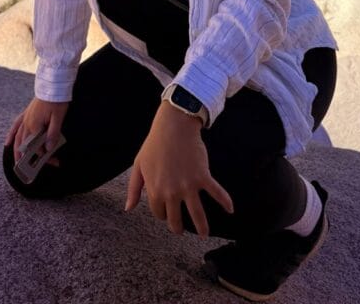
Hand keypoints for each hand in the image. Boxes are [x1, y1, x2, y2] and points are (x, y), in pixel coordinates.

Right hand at [4, 97, 69, 166]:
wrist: (53, 84)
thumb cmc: (57, 101)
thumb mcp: (58, 117)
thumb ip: (53, 134)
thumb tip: (48, 149)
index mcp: (34, 126)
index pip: (37, 147)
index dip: (45, 157)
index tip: (55, 162)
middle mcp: (27, 124)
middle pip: (27, 145)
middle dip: (30, 158)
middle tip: (32, 171)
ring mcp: (25, 118)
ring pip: (18, 138)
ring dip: (17, 151)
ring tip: (17, 163)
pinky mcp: (26, 113)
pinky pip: (15, 125)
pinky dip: (11, 134)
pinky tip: (7, 142)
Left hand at [124, 102, 233, 237]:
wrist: (173, 126)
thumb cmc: (154, 144)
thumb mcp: (139, 165)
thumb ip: (134, 189)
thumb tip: (129, 208)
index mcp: (156, 191)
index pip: (159, 212)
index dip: (162, 213)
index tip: (166, 211)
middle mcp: (172, 192)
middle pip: (176, 219)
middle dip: (178, 227)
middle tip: (181, 229)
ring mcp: (189, 186)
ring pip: (197, 214)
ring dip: (202, 227)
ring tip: (204, 234)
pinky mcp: (203, 176)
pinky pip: (216, 192)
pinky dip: (225, 201)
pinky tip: (230, 210)